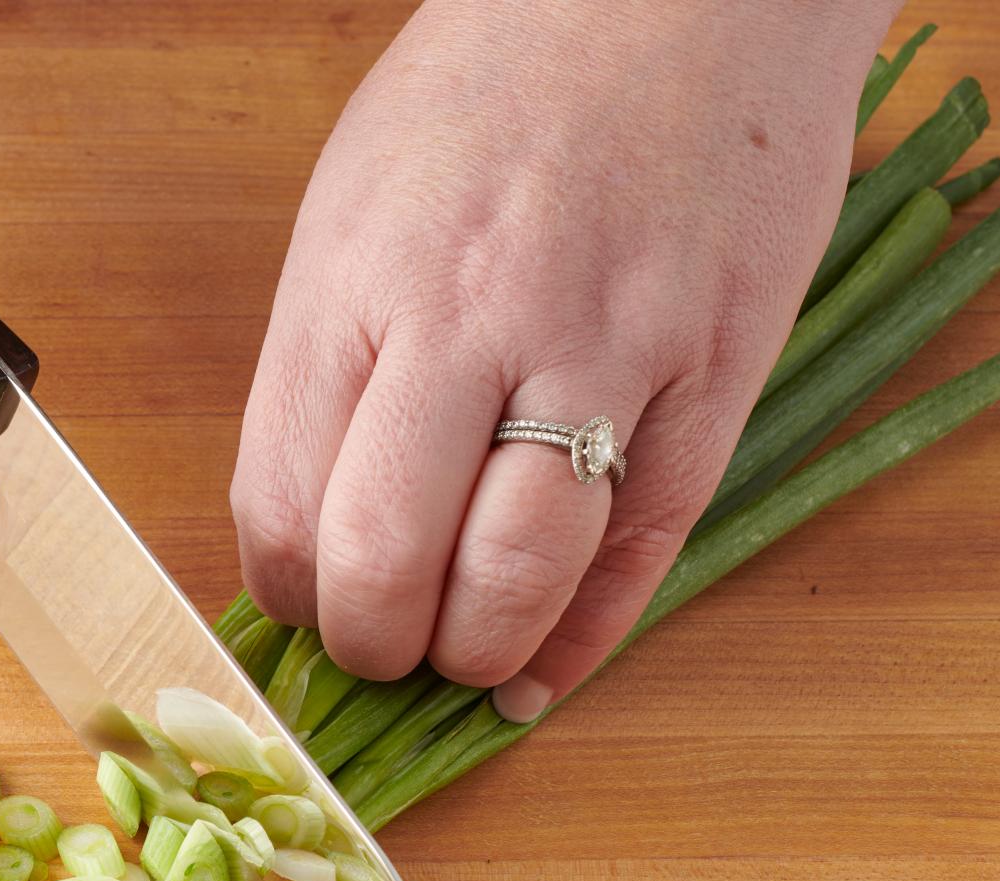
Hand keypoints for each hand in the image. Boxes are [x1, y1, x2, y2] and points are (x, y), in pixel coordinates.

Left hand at [230, 0, 899, 717]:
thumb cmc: (496, 89)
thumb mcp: (355, 202)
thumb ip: (329, 362)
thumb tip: (307, 518)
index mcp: (357, 283)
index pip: (283, 504)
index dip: (287, 593)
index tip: (304, 604)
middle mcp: (469, 324)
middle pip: (387, 563)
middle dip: (370, 646)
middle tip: (382, 649)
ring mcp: (602, 350)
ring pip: (518, 578)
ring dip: (474, 654)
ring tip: (461, 656)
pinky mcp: (716, 371)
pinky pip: (644, 551)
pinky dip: (584, 639)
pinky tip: (542, 671)